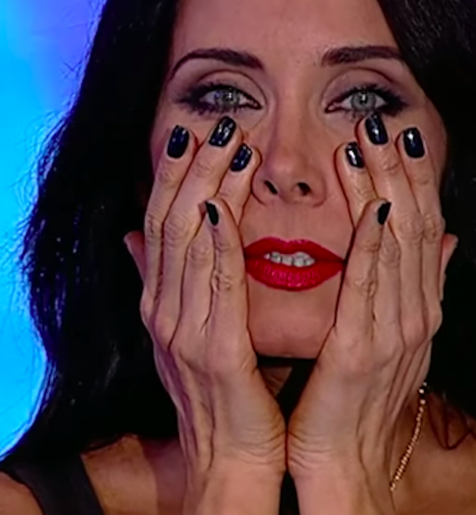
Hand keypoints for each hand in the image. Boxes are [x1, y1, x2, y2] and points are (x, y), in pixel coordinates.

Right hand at [123, 119, 285, 508]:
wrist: (233, 457)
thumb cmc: (222, 390)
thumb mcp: (187, 330)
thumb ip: (166, 281)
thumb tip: (136, 237)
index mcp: (163, 302)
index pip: (161, 222)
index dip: (176, 173)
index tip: (197, 132)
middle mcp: (164, 309)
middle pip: (171, 221)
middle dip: (193, 167)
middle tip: (221, 124)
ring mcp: (183, 330)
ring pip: (188, 243)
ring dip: (208, 188)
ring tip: (234, 145)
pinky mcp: (214, 351)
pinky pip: (214, 286)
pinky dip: (215, 244)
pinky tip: (221, 207)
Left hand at [286, 114, 457, 511]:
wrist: (344, 463)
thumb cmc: (357, 397)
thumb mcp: (395, 335)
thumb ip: (417, 284)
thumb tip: (446, 237)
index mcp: (417, 306)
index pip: (420, 226)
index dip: (413, 177)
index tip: (398, 134)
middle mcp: (415, 312)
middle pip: (412, 225)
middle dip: (400, 169)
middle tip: (383, 120)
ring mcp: (395, 332)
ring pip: (395, 245)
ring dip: (384, 189)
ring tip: (369, 141)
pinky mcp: (361, 352)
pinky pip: (369, 287)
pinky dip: (372, 245)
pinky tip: (369, 206)